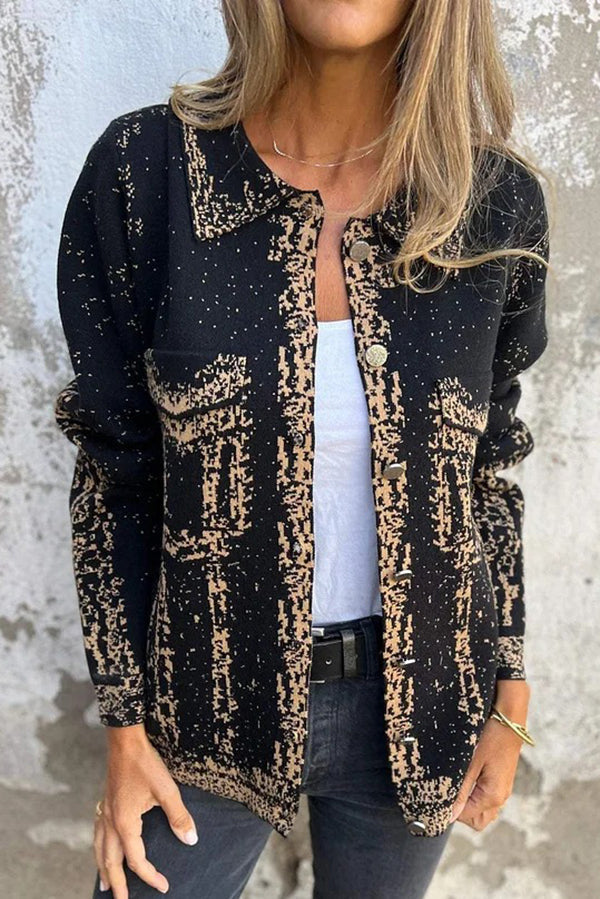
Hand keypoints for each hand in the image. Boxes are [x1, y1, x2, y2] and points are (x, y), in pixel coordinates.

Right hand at [94, 724, 197, 896]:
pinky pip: (97, 834)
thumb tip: (190, 840)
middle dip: (117, 884)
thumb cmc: (146, 763)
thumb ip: (179, 817)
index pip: (137, 860)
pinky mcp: (106, 802)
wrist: (125, 740)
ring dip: (103, 868)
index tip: (164, 886)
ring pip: (99, 849)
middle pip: (111, 861)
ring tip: (105, 885)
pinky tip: (102, 848)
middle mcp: (110, 822)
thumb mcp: (167, 790)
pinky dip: (99, 848)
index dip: (150, 876)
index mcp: (124, 823)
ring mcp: (104, 812)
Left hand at [449, 681, 529, 830]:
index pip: (466, 817)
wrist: (509, 717)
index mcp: (493, 796)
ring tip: (456, 782)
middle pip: (477, 820)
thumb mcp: (471, 762)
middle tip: (448, 790)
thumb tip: (448, 816)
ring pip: (483, 810)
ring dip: (468, 803)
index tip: (437, 795)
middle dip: (460, 812)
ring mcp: (504, 789)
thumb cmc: (490, 736)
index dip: (449, 810)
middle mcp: (501, 797)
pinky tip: (467, 776)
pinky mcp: (502, 779)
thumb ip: (460, 790)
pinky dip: (475, 794)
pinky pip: (487, 797)